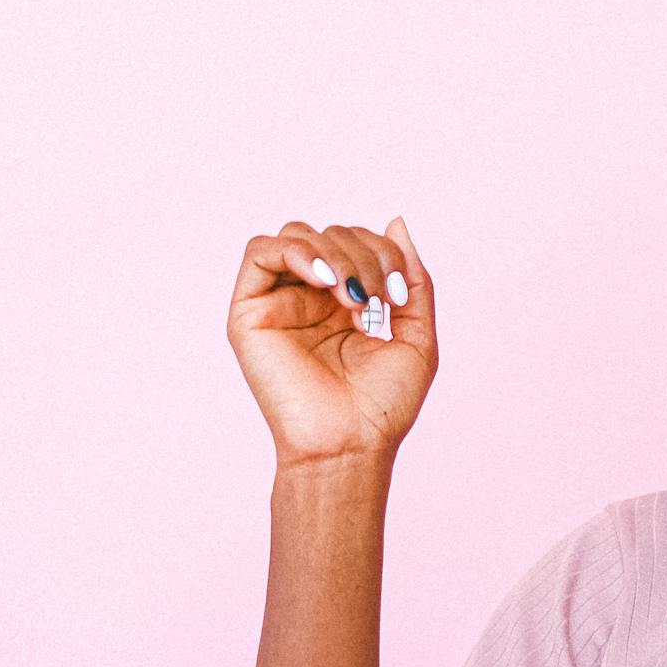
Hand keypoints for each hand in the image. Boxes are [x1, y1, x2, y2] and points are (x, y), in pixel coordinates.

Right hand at [226, 214, 437, 470]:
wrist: (350, 446)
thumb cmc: (382, 407)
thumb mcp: (416, 336)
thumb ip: (413, 279)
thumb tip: (397, 220)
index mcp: (343, 303)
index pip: (358, 243)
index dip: (384, 253)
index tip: (399, 296)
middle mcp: (308, 298)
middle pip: (330, 233)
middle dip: (363, 254)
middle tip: (375, 299)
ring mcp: (279, 303)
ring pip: (298, 235)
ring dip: (334, 254)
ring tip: (352, 296)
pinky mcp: (250, 313)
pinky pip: (260, 251)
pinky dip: (295, 251)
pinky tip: (323, 280)